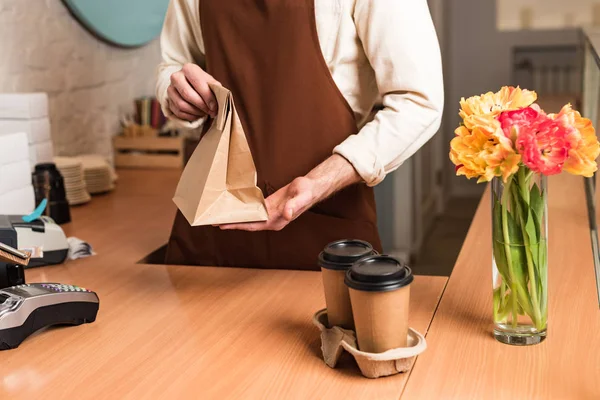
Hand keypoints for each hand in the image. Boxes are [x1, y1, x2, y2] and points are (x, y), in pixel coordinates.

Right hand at [167, 63, 219, 120]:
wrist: (189, 85)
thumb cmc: (203, 84)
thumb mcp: (210, 82)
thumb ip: (215, 89)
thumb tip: (220, 101)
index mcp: (188, 68)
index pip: (198, 83)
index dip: (207, 97)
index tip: (215, 107)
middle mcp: (176, 77)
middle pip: (187, 94)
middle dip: (201, 106)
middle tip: (211, 111)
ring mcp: (170, 89)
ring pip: (182, 105)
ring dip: (196, 112)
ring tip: (204, 112)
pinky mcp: (168, 101)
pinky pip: (178, 112)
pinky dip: (190, 116)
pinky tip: (197, 114)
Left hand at [219, 155, 361, 231]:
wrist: (312, 187)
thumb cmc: (307, 191)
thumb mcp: (301, 196)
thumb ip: (294, 205)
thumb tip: (286, 214)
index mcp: (277, 220)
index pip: (252, 225)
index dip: (237, 225)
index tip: (222, 225)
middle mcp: (271, 220)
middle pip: (247, 224)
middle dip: (231, 223)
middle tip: (213, 222)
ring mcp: (270, 215)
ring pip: (249, 219)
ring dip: (235, 218)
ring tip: (219, 216)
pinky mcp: (269, 207)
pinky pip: (253, 211)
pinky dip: (243, 211)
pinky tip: (234, 208)